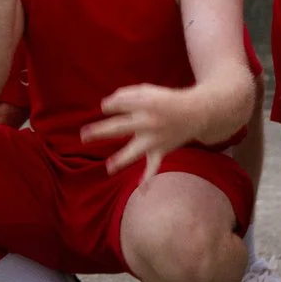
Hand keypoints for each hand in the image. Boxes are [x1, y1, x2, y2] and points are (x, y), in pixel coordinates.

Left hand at [83, 83, 206, 179]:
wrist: (197, 112)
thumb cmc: (167, 100)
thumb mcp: (148, 90)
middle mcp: (150, 122)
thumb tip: (106, 105)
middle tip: (83, 135)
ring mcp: (155, 139)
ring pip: (136, 150)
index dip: (108, 106)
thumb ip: (127, 94)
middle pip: (120, 127)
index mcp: (146, 104)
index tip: (104, 107)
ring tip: (109, 168)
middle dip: (100, 131)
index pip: (119, 105)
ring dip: (122, 159)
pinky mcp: (161, 150)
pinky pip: (154, 166)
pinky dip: (148, 178)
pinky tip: (142, 191)